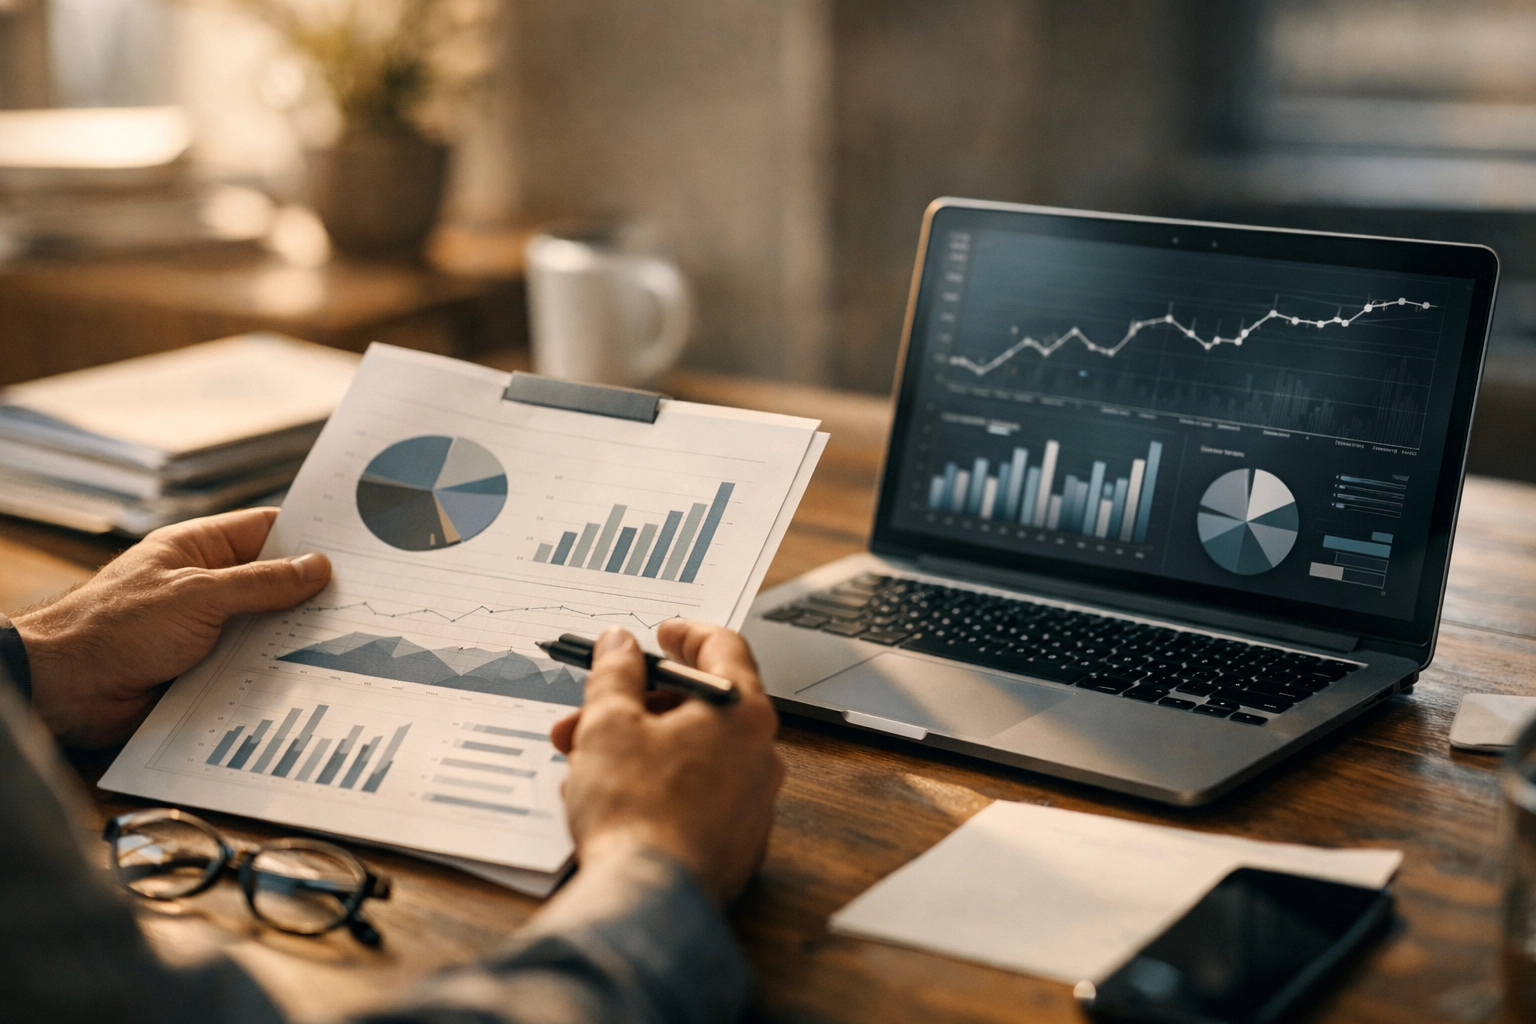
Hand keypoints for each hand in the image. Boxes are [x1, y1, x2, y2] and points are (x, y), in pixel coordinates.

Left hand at [14, 507, 330, 748]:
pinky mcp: (206, 672)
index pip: (266, 530)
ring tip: (349, 640)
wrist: (65, 691)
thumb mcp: (198, 594)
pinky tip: (312, 677)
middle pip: (274, 583)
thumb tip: (317, 568)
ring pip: (267, 629)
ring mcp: (207, 630)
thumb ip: (262, 582)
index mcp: (198, 549)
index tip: (356, 546)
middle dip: (312, 593)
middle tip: (365, 599)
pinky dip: (277, 674)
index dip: (309, 535)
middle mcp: (206, 586)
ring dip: (295, 638)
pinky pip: (253, 668)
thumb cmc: (113, 627)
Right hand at [550, 622, 782, 905]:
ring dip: (639, 748)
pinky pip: (697, 797)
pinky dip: (658, 787)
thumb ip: (616, 673)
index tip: (661, 633)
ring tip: (583, 763)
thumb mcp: (609, 723)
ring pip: (692, 755)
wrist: (647, 899)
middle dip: (639, 706)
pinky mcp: (738, 843)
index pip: (725, 649)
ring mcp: (754, 803)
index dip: (687, 635)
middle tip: (590, 712)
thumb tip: (619, 644)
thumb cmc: (634, 809)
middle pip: (701, 707)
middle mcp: (762, 754)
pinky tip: (611, 799)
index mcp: (742, 713)